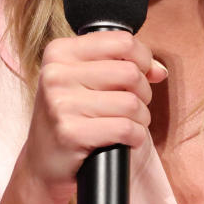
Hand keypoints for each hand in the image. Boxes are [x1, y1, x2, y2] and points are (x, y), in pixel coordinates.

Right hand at [20, 30, 166, 203]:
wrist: (43, 162)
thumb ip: (123, 65)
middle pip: (130, 72)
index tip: (143, 74)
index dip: (144, 59)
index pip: (122, 41)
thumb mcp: (86, 81)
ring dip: (140, 118)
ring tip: (128, 125)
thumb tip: (159, 70)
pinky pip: (125, 128)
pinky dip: (135, 137)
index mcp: (59, 52)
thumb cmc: (71, 117)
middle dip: (143, 93)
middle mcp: (56, 74)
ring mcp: (60, 104)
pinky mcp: (70, 133)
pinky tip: (125, 140)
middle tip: (133, 107)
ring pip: (131, 102)